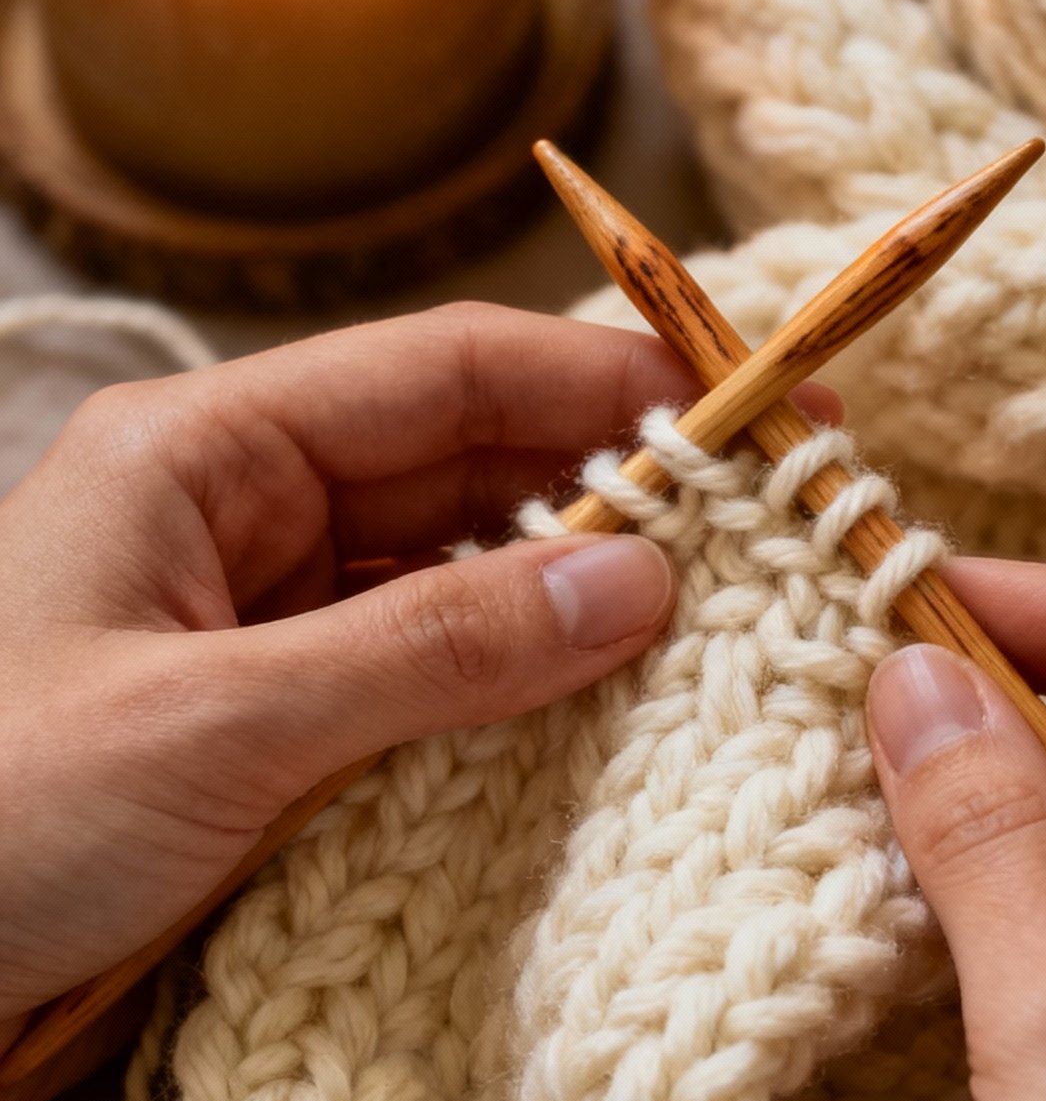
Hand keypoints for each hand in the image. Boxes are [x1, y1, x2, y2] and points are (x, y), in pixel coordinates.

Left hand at [0, 304, 706, 1036]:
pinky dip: (519, 681)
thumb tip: (638, 583)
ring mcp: (262, 617)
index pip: (447, 372)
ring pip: (460, 569)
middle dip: (622, 484)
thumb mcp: (217, 728)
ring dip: (583, 590)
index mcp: (206, 451)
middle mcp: (243, 511)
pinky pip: (426, 670)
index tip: (755, 408)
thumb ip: (433, 649)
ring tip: (734, 611)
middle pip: (469, 461)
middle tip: (784, 515)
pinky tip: (614, 704)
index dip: (609, 377)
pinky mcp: (275, 720)